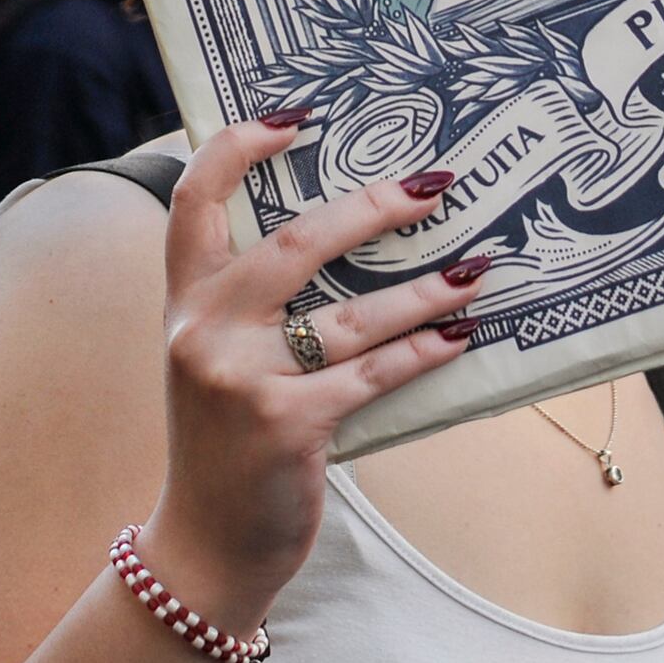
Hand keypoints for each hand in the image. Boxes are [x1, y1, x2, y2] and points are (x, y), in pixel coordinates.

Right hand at [141, 119, 482, 627]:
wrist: (203, 547)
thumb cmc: (225, 443)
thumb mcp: (214, 360)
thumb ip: (249, 303)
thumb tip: (345, 233)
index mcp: (184, 303)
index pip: (194, 200)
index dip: (240, 147)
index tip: (295, 115)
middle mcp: (205, 331)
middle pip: (297, 241)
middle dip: (375, 206)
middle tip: (435, 183)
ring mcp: (242, 378)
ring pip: (353, 315)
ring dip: (428, 289)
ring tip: (479, 267)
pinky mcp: (287, 424)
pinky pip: (373, 373)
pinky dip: (423, 352)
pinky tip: (462, 336)